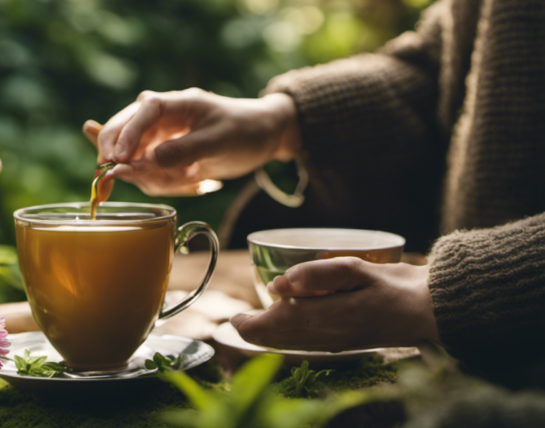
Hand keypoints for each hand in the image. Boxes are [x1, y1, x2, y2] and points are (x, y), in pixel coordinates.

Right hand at [83, 88, 299, 195]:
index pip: (141, 112)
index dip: (126, 135)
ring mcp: (157, 137)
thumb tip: (145, 162)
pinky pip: (147, 173)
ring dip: (151, 178)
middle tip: (108, 183)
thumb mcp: (218, 141)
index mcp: (174, 103)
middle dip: (115, 157)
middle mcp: (159, 117)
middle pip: (120, 132)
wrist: (261, 136)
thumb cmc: (243, 130)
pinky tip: (189, 179)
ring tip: (191, 179)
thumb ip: (182, 151)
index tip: (116, 159)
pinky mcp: (161, 155)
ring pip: (132, 159)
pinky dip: (160, 183)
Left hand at [230, 257, 439, 351]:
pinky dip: (287, 338)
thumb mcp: (356, 270)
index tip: (235, 318)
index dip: (252, 325)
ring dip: (269, 336)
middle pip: (279, 340)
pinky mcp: (344, 344)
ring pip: (290, 345)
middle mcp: (327, 337)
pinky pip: (305, 345)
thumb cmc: (396, 286)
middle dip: (255, 332)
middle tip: (238, 321)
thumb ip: (315, 275)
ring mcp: (336, 344)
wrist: (431, 311)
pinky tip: (285, 329)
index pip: (277, 325)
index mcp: (328, 318)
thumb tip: (277, 284)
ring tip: (253, 325)